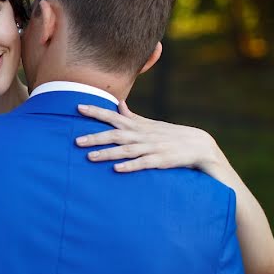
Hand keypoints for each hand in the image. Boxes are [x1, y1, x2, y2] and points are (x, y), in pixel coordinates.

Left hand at [75, 101, 223, 173]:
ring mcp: (151, 147)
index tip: (78, 107)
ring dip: (107, 153)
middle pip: (115, 134)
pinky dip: (130, 166)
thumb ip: (132, 116)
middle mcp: (142, 135)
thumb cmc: (169, 134)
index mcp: (138, 125)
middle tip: (76, 140)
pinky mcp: (160, 160)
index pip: (113, 116)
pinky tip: (117, 169)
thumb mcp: (149, 124)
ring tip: (89, 157)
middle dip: (95, 137)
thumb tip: (118, 103)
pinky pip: (143, 163)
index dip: (96, 111)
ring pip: (126, 150)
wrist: (198, 145)